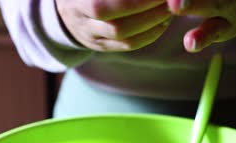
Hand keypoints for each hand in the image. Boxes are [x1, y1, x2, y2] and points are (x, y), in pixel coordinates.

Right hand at [56, 0, 171, 51]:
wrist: (66, 5)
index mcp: (76, 0)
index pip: (102, 6)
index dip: (134, 2)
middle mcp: (81, 20)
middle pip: (117, 26)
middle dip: (147, 12)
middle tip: (168, 0)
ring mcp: (91, 36)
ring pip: (125, 39)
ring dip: (152, 24)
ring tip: (169, 8)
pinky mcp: (102, 46)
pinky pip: (129, 46)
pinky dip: (150, 34)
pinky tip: (163, 21)